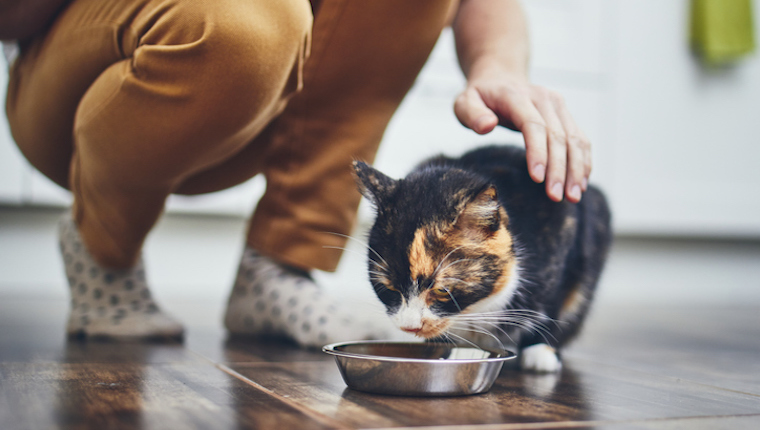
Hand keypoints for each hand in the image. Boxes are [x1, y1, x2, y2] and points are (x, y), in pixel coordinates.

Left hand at [454, 72, 591, 202]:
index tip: (538, 178)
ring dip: (576, 168)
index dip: (538, 152)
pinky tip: (581, 183)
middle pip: (557, 135)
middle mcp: (543, 98)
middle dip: (559, 168)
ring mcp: (557, 105)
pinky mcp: (565, 114)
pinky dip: (583, 161)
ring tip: (573, 196)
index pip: (533, 125)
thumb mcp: (464, 102)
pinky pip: (580, 138)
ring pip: (574, 138)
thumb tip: (487, 126)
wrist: (499, 77)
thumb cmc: (479, 96)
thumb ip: (471, 114)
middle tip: (556, 196)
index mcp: (516, 95)